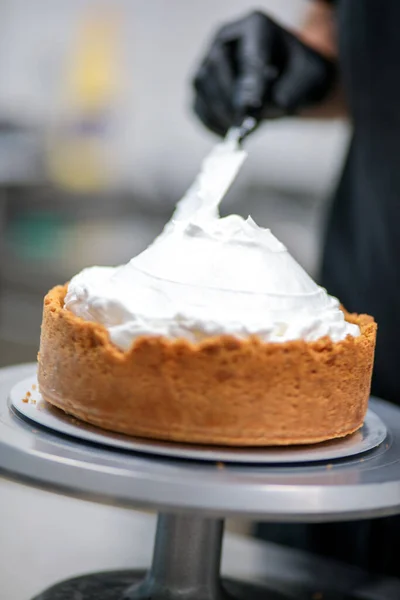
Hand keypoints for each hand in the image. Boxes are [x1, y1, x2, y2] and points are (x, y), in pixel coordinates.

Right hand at [193, 11, 336, 135]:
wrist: (293, 85)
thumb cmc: (302, 79)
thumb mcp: (305, 82)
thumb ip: (282, 93)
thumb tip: (248, 107)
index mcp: (256, 27)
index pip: (247, 53)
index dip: (249, 81)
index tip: (254, 106)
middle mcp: (227, 39)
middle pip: (214, 65)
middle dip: (228, 99)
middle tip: (241, 123)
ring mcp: (211, 60)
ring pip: (202, 84)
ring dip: (218, 113)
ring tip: (237, 131)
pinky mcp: (204, 86)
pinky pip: (199, 105)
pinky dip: (211, 122)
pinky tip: (227, 133)